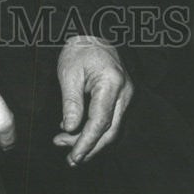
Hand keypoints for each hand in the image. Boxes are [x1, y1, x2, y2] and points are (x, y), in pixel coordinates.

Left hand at [53, 35, 132, 165]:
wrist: (92, 34)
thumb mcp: (69, 72)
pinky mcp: (121, 98)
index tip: (73, 155)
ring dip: (91, 141)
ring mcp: (125, 96)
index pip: (100, 121)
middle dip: (89, 147)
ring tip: (67, 146)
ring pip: (111, 128)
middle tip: (70, 158)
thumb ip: (71, 102)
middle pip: (110, 130)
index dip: (86, 141)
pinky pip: (110, 120)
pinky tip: (76, 133)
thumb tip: (69, 128)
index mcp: (112, 82)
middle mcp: (124, 92)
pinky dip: (94, 130)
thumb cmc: (79, 49)